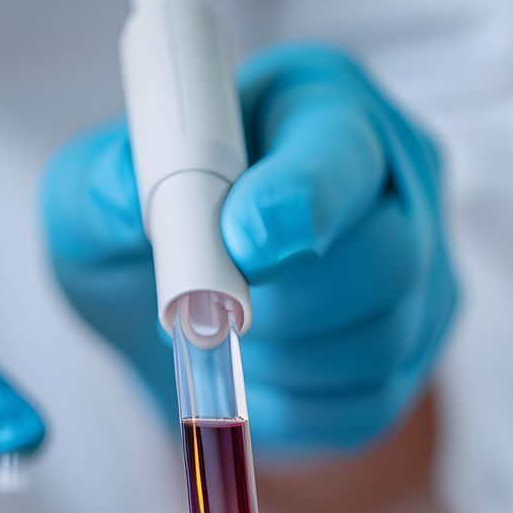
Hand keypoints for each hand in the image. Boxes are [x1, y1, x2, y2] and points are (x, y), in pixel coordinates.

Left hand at [43, 43, 454, 455]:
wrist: (161, 313)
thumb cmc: (140, 230)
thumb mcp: (91, 194)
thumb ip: (101, 187)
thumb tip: (125, 190)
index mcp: (321, 105)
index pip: (341, 152)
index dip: (297, 202)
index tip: (239, 243)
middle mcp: (396, 180)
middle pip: (389, 258)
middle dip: (285, 307)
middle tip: (210, 315)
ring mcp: (421, 274)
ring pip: (380, 342)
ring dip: (279, 360)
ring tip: (223, 335)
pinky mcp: (409, 356)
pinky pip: (368, 406)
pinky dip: (293, 407)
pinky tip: (256, 373)